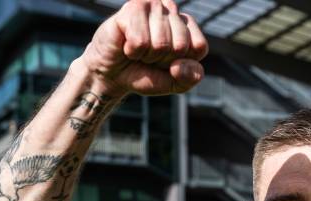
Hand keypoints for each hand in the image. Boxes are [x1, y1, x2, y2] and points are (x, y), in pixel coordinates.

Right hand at [81, 0, 207, 95]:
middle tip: (149, 56)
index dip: (181, 63)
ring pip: (162, 44)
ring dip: (146, 55)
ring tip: (138, 50)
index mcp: (187, 25)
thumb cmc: (144, 73)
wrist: (111, 74)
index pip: (199, 47)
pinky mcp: (133, 8)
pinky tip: (126, 45)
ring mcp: (152, 5)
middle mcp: (171, 9)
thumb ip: (190, 78)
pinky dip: (133, 51)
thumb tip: (181, 65)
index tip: (167, 62)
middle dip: (163, 60)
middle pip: (181, 46)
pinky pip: (141, 41)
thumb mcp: (175, 83)